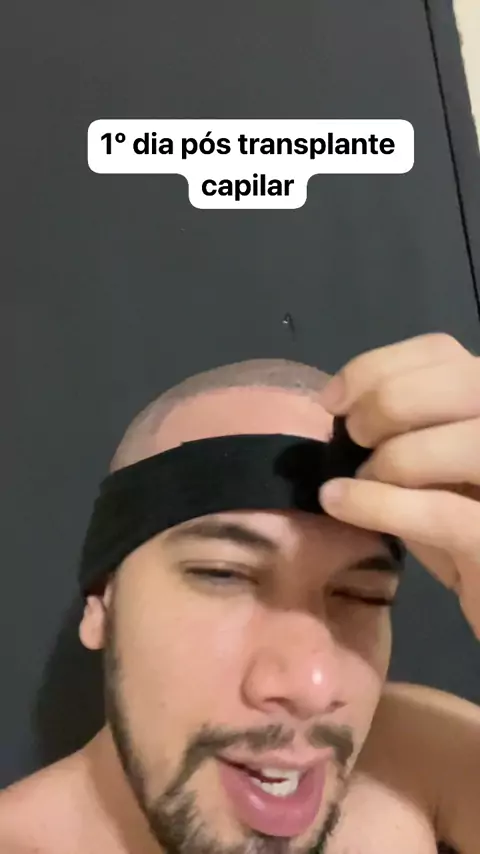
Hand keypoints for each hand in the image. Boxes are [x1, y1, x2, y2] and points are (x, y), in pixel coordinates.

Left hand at [319, 333, 479, 638]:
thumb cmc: (458, 536)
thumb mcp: (426, 472)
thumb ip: (400, 431)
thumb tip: (339, 407)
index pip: (440, 351)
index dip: (378, 367)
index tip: (334, 401)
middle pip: (462, 380)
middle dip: (390, 402)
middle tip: (354, 438)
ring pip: (466, 441)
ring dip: (395, 457)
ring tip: (361, 480)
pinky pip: (441, 512)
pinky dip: (378, 504)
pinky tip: (340, 503)